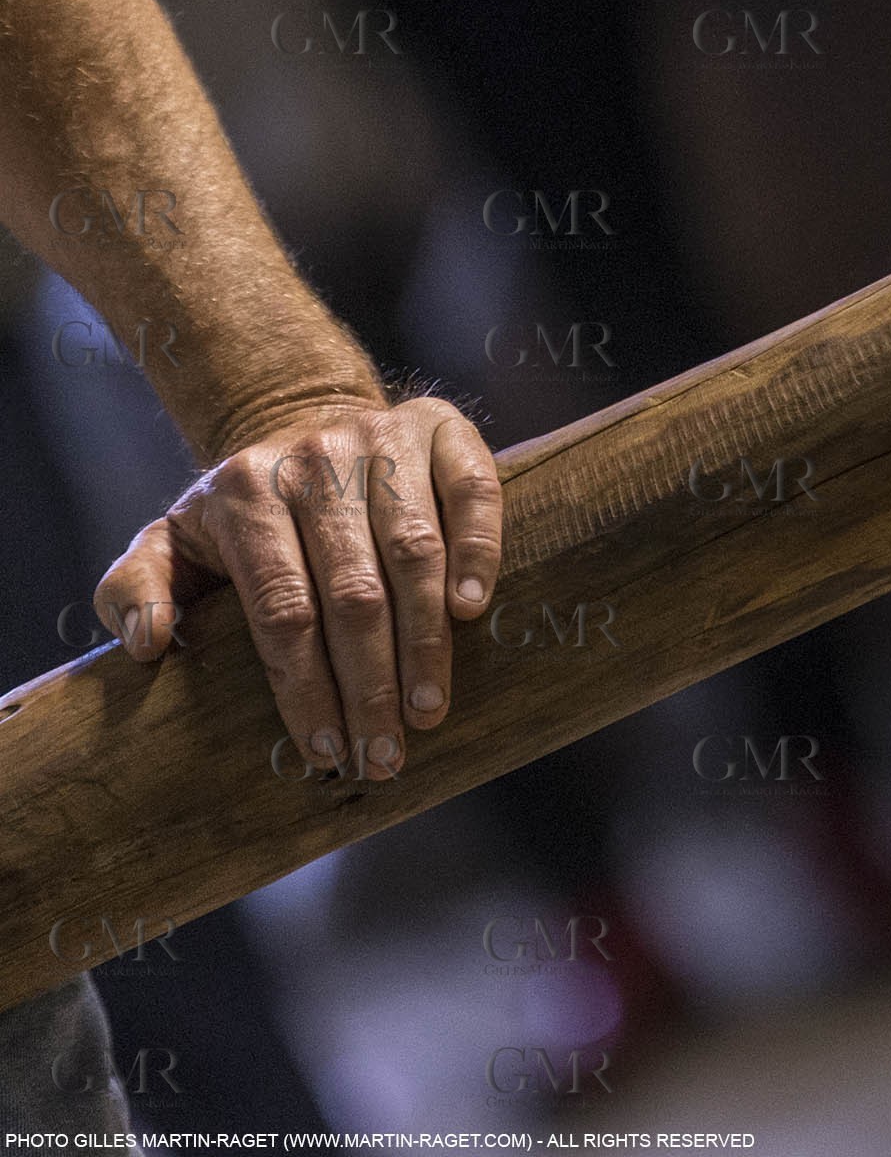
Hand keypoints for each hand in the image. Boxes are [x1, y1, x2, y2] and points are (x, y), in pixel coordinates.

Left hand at [93, 396, 502, 779]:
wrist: (304, 413)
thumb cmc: (244, 508)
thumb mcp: (173, 539)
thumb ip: (134, 588)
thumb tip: (148, 643)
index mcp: (245, 492)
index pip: (281, 608)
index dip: (305, 687)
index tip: (325, 752)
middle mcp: (315, 458)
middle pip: (352, 591)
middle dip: (371, 685)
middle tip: (385, 754)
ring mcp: (381, 436)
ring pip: (413, 550)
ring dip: (425, 640)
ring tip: (428, 710)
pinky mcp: (439, 427)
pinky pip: (471, 490)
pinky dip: (478, 550)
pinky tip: (470, 612)